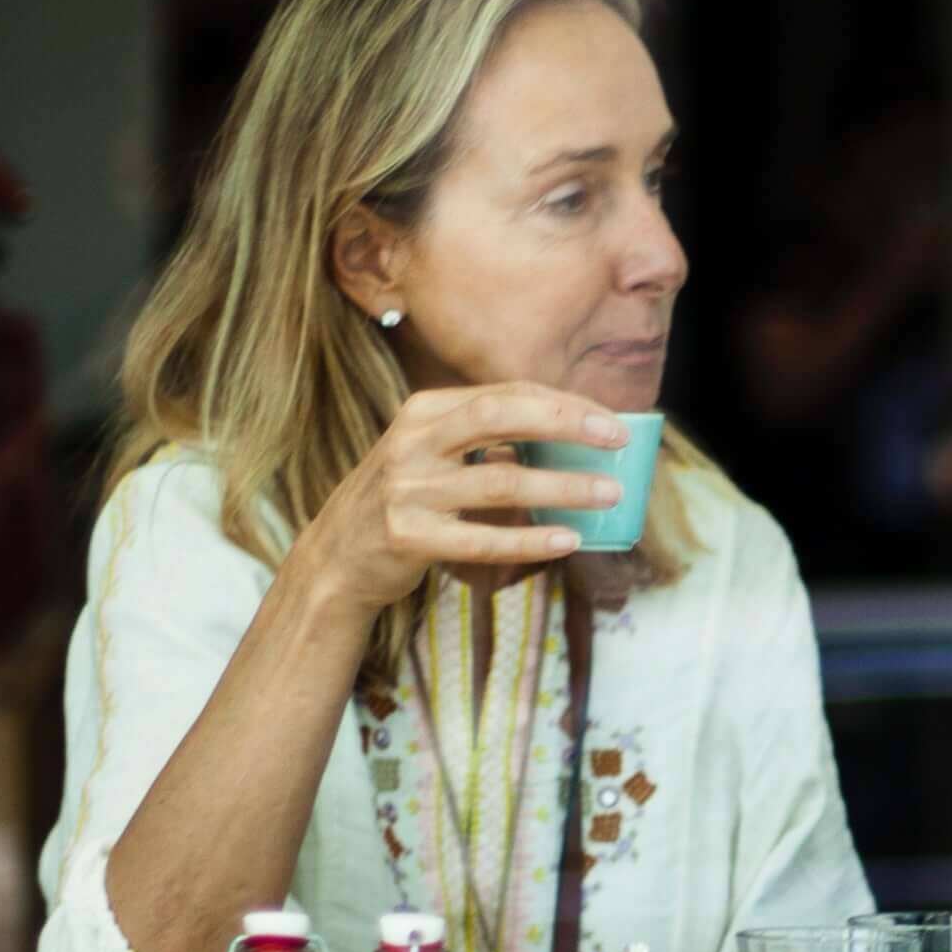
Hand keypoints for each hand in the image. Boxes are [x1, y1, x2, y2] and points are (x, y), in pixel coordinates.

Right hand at [302, 382, 628, 614]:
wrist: (335, 557)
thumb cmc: (402, 500)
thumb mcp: (430, 453)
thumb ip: (483, 439)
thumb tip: (568, 435)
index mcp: (424, 411)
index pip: (505, 394)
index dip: (563, 404)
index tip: (610, 421)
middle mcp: (413, 442)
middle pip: (501, 416)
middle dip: (566, 424)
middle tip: (616, 441)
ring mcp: (408, 489)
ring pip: (502, 481)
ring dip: (564, 488)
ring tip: (609, 496)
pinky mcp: (408, 536)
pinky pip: (482, 538)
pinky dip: (530, 539)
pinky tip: (568, 540)